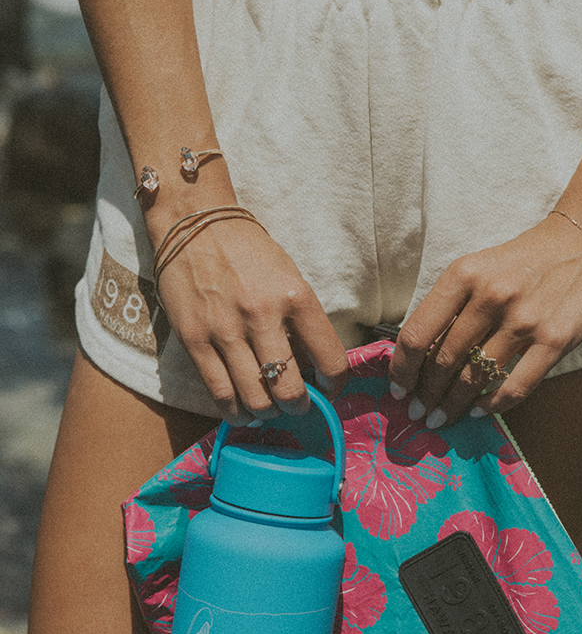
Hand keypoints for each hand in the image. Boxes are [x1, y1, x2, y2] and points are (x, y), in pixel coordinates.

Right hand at [155, 216, 348, 424]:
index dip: (334, 385)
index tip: (328, 388)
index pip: (331, 360)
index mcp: (296, 296)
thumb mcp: (289, 277)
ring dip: (267, 413)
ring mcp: (225, 329)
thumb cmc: (248, 252)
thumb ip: (302, 322)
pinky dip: (236, 411)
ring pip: (255, 399)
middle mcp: (262, 315)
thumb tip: (312, 371)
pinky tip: (243, 410)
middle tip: (297, 405)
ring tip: (269, 408)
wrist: (194, 221)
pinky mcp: (195, 339)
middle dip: (298, 407)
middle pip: (290, 390)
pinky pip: (220, 393)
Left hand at [388, 214, 581, 427]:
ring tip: (442, 418)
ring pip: (474, 378)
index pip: (416, 334)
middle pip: (443, 362)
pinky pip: (514, 386)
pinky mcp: (555, 340)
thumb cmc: (523, 261)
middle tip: (418, 414)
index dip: (401, 370)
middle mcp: (490, 296)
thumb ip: (450, 307)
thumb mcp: (477, 269)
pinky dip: (492, 405)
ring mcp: (524, 320)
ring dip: (453, 406)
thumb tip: (418, 357)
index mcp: (463, 275)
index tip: (398, 390)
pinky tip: (479, 411)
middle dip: (426, 396)